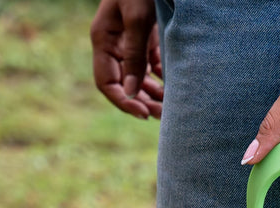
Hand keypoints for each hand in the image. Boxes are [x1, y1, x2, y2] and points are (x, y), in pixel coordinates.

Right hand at [91, 0, 162, 119]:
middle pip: (124, 85)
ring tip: (171, 109)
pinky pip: (152, 69)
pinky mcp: (147, 40)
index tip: (143, 113)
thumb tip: (132, 93)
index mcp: (104, 39)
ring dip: (153, 96)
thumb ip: (135, 55)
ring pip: (139, 80)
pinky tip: (174, 92)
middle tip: (164, 116)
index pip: (106, 82)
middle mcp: (115, 45)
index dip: (123, 101)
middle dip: (142, 102)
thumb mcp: (138, 19)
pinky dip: (162, 82)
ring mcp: (130, 43)